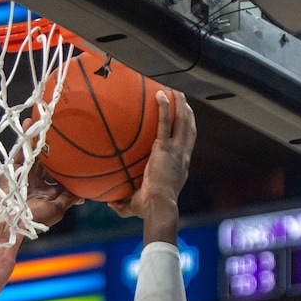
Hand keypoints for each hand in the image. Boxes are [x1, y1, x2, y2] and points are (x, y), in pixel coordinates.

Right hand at [0, 122, 83, 243]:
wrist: (11, 222)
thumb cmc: (35, 218)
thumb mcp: (57, 208)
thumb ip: (69, 198)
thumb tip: (83, 195)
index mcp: (46, 189)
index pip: (58, 172)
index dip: (65, 161)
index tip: (75, 148)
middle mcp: (36, 179)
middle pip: (46, 158)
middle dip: (52, 145)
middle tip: (61, 127)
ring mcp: (25, 172)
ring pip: (34, 151)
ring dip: (38, 136)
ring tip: (44, 118)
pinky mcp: (13, 168)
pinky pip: (20, 149)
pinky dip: (25, 137)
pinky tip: (29, 122)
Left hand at [108, 90, 195, 241]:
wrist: (159, 206)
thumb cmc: (150, 209)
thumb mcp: (136, 205)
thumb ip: (123, 204)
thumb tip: (110, 203)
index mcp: (180, 169)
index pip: (185, 148)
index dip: (185, 136)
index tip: (182, 127)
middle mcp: (182, 157)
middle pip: (189, 130)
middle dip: (188, 114)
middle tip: (183, 102)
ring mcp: (176, 151)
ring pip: (183, 122)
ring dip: (180, 105)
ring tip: (176, 91)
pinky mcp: (165, 148)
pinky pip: (165, 122)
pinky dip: (164, 107)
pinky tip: (160, 94)